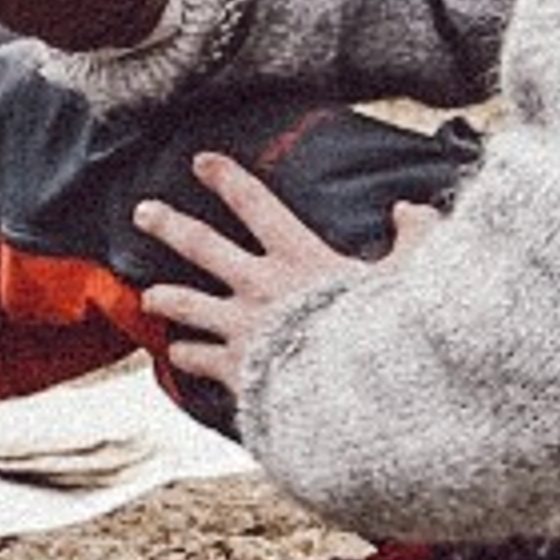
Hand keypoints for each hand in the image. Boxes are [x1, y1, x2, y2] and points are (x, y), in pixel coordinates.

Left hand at [131, 152, 438, 405]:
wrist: (350, 397)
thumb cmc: (382, 334)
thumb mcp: (412, 277)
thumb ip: (416, 237)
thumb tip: (409, 209)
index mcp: (298, 257)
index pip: (255, 205)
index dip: (226, 179)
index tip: (201, 162)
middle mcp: (260, 286)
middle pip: (202, 246)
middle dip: (169, 225)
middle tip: (142, 212)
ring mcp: (242, 328)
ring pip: (188, 305)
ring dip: (165, 297)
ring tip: (149, 296)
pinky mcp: (236, 369)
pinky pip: (198, 358)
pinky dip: (185, 355)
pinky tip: (177, 354)